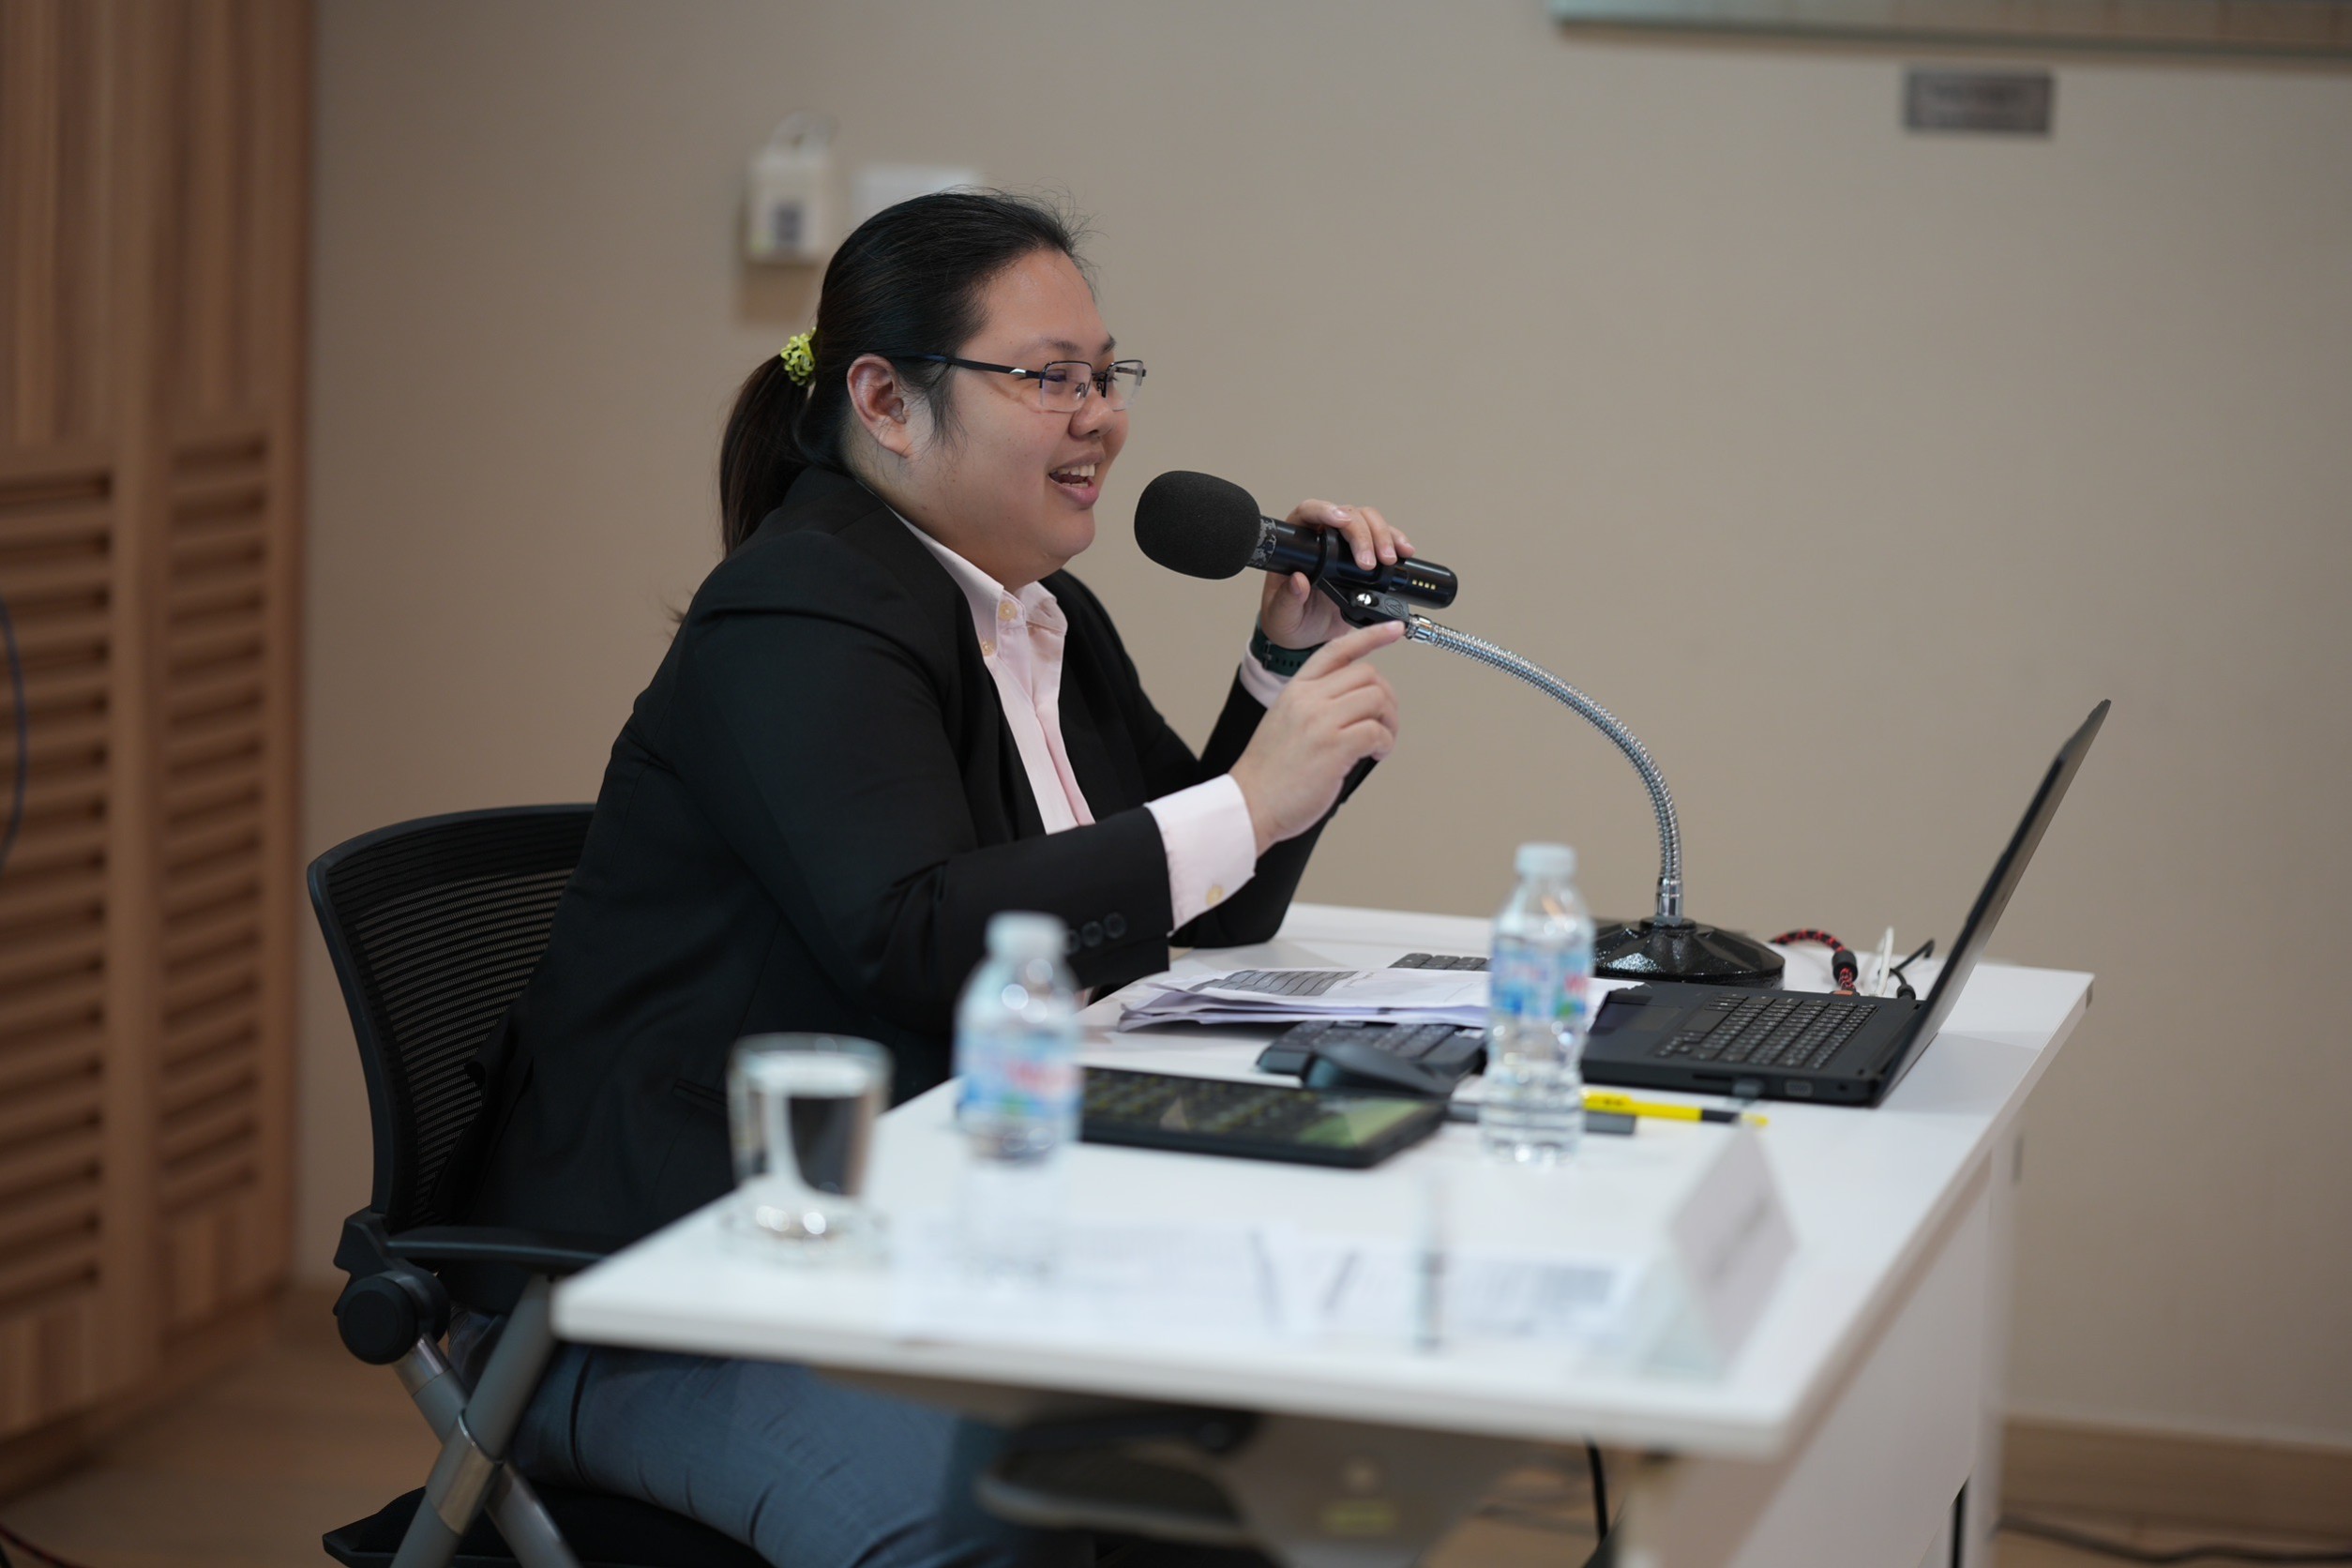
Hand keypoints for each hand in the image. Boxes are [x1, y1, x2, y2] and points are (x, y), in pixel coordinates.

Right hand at [1229, 620, 1405, 854]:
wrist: (1250, 803)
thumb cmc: (1268, 773)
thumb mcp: (1285, 722)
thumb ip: (1315, 706)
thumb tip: (1355, 706)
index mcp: (1296, 689)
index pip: (1338, 649)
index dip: (1372, 636)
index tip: (1394, 630)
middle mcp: (1309, 699)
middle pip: (1368, 675)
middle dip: (1386, 699)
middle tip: (1384, 722)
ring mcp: (1322, 721)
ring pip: (1377, 699)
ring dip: (1389, 723)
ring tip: (1380, 743)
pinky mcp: (1335, 747)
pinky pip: (1377, 731)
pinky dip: (1385, 743)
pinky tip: (1375, 754)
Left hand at [1256, 500, 1415, 649]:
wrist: (1308, 635)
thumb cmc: (1289, 619)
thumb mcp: (1282, 614)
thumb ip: (1287, 599)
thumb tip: (1298, 580)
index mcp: (1295, 544)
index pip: (1308, 512)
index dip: (1324, 510)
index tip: (1340, 520)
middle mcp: (1321, 537)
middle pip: (1347, 514)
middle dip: (1362, 533)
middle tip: (1369, 562)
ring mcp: (1344, 545)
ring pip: (1368, 520)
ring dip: (1382, 535)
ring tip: (1389, 559)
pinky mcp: (1363, 556)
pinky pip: (1382, 538)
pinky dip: (1396, 542)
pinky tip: (1404, 552)